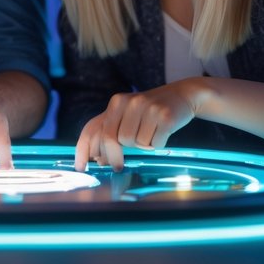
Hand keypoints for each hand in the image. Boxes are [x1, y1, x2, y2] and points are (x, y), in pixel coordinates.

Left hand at [75, 81, 199, 170]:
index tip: (81, 167)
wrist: (182, 96)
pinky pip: (154, 144)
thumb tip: (97, 159)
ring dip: (142, 146)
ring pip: (135, 144)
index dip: (84, 150)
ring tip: (150, 133)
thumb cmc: (149, 111)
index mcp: (116, 102)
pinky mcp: (165, 116)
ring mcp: (148, 108)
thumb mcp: (127, 116)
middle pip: (114, 140)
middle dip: (116, 154)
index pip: (93, 128)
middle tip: (119, 166)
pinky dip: (158, 144)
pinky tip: (162, 132)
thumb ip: (110, 132)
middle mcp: (130, 102)